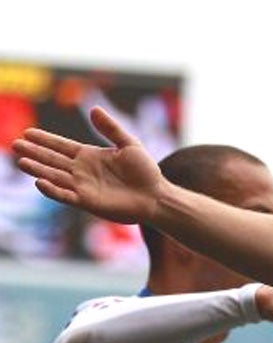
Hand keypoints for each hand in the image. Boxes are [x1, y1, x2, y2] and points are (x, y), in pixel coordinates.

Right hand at [12, 106, 161, 224]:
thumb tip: (94, 109)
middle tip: (14, 144)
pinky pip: (66, 196)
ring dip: (37, 169)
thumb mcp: (129, 144)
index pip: (61, 146)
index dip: (45, 139)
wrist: (156, 196)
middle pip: (52, 160)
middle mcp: (82, 171)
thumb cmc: (146, 171)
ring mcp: (83, 187)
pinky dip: (52, 190)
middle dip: (34, 152)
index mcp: (90, 156)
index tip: (27, 132)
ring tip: (21, 161)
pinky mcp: (88, 202)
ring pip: (54, 177)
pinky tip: (39, 182)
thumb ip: (111, 128)